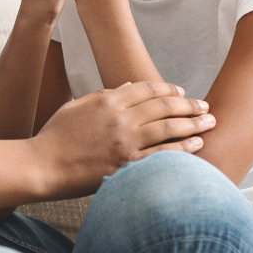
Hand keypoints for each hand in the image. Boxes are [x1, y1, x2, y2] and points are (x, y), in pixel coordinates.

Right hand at [30, 81, 212, 198]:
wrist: (42, 165)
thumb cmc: (55, 136)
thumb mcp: (76, 106)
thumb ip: (104, 94)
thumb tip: (130, 87)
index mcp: (108, 100)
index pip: (148, 89)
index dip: (169, 89)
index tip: (182, 92)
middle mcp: (121, 118)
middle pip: (164, 106)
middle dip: (189, 105)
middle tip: (205, 107)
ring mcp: (125, 142)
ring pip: (169, 128)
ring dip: (193, 124)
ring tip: (209, 122)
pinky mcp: (127, 165)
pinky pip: (163, 155)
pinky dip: (183, 149)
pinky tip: (197, 145)